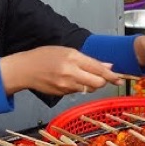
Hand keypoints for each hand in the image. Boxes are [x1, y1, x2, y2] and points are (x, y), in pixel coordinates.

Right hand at [0, 46, 118, 95]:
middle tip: (104, 77)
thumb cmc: (44, 56)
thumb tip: (107, 65)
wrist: (25, 69)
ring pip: (89, 89)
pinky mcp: (62, 94)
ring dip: (92, 84)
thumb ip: (88, 60)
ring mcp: (66, 86)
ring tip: (83, 76)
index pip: (98, 68)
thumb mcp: (67, 51)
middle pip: (97, 83)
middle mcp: (70, 73)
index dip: (111, 74)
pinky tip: (72, 80)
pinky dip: (80, 87)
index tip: (119, 78)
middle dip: (103, 81)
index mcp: (72, 58)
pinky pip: (78, 92)